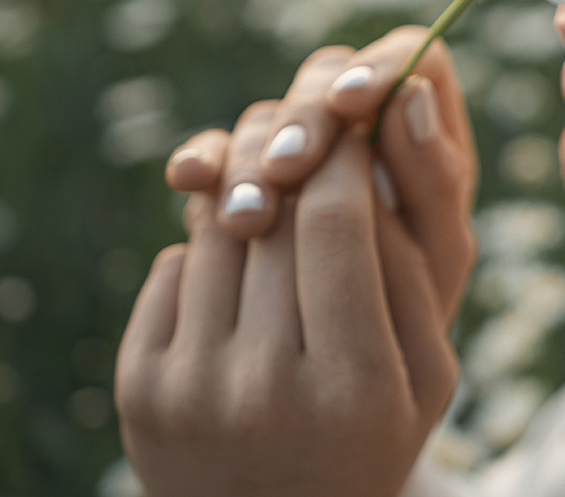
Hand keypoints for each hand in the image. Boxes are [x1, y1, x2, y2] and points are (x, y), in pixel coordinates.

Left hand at [116, 109, 459, 496]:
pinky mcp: (138, 386)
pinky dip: (211, 252)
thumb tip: (372, 158)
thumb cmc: (367, 439)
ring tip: (284, 209)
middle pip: (276, 215)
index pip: (339, 221)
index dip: (348, 153)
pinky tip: (240, 282)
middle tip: (319, 138)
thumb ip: (412, 272)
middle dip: (301, 160)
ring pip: (218, 228)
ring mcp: (190, 389)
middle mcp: (264, 390)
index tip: (359, 125)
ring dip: (253, 196)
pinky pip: (176, 265)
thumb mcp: (427, 377)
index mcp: (354, 388)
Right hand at [165, 26, 478, 322]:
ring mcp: (297, 152)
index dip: (379, 66)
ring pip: (267, 116)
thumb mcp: (433, 263)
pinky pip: (215, 152)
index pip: (415, 54)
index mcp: (429, 133)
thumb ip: (433, 182)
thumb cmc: (409, 331)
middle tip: (288, 169)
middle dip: (302, 121)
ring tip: (248, 215)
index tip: (351, 102)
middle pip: (326, 77)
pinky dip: (203, 160)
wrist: (332, 397)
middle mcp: (361, 126)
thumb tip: (411, 92)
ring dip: (251, 152)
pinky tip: (187, 180)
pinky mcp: (242, 180)